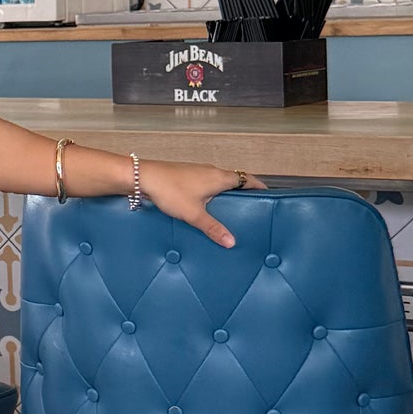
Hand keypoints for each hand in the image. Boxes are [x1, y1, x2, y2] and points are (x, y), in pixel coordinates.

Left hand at [142, 160, 260, 248]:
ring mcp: (198, 172)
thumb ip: (213, 228)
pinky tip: (207, 207)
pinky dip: (213, 193)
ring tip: (231, 211)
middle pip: (235, 180)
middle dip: (244, 193)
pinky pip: (207, 183)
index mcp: (220, 178)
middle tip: (252, 208)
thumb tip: (231, 242)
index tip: (269, 195)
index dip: (259, 186)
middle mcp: (211, 171)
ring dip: (227, 193)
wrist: (144, 177)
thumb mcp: (194, 214)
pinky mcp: (187, 175)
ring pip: (220, 182)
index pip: (248, 179)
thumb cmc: (170, 191)